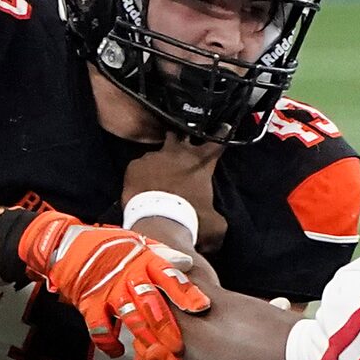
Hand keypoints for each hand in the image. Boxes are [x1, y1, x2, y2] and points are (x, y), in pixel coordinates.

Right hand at [14, 209, 207, 358]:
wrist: (67, 243)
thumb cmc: (110, 247)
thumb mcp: (137, 244)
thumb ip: (162, 255)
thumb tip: (187, 262)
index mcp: (144, 261)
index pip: (169, 275)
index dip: (185, 292)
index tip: (201, 307)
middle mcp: (128, 276)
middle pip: (151, 301)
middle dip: (166, 325)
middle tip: (179, 346)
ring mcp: (108, 290)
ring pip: (129, 315)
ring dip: (143, 336)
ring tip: (155, 353)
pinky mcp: (89, 302)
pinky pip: (99, 326)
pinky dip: (107, 341)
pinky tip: (116, 351)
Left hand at [124, 132, 228, 250]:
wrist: (158, 222)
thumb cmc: (192, 221)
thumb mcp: (216, 226)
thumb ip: (217, 219)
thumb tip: (215, 234)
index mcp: (201, 163)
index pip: (216, 142)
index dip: (221, 132)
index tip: (224, 125)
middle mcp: (178, 153)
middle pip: (181, 133)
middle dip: (183, 136)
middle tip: (182, 140)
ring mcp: (154, 156)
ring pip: (158, 150)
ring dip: (161, 159)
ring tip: (159, 172)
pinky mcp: (135, 165)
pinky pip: (139, 165)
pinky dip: (142, 173)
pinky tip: (142, 185)